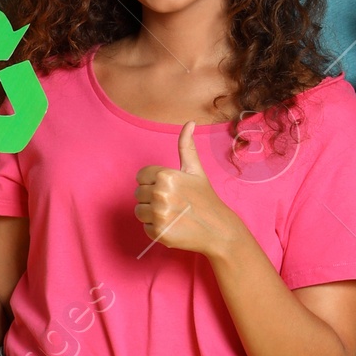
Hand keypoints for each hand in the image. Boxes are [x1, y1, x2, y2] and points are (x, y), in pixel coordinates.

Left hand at [134, 124, 240, 256]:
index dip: (152, 182)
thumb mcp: (195, 170)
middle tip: (172, 202)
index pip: (140, 176)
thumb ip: (186, 146)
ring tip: (171, 214)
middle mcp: (160, 193)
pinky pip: (145, 227)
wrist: (218, 229)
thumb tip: (190, 122)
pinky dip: (156, 228)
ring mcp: (159, 214)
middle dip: (151, 198)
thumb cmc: (205, 198)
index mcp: (166, 175)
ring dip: (151, 214)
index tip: (168, 188)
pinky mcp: (158, 233)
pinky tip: (172, 225)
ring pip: (139, 211)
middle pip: (138, 194)